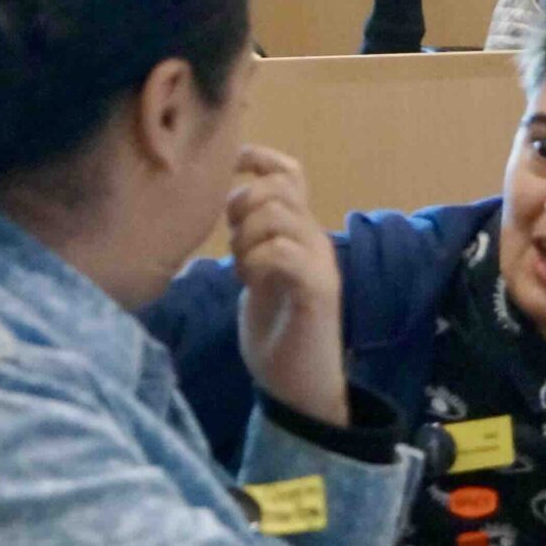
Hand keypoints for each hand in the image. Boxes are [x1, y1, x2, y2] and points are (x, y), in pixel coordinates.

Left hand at [229, 146, 348, 428]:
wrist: (300, 385)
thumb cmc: (277, 332)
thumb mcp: (258, 275)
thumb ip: (253, 241)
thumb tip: (225, 207)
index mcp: (301, 233)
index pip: (289, 174)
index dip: (258, 160)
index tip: (229, 172)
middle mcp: (315, 240)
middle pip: (279, 188)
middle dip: (242, 206)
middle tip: (232, 242)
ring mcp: (319, 263)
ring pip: (279, 216)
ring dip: (247, 237)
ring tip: (243, 268)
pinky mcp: (316, 290)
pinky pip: (283, 253)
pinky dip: (256, 262)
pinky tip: (251, 284)